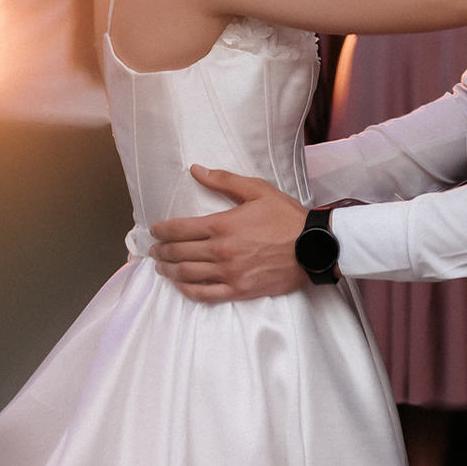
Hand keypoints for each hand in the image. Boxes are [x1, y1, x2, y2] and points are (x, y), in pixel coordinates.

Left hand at [148, 165, 309, 301]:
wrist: (314, 247)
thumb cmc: (287, 217)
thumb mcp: (257, 190)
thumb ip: (224, 181)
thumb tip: (196, 170)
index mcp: (223, 225)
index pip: (181, 229)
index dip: (163, 230)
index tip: (155, 230)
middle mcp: (222, 251)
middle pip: (180, 253)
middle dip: (161, 251)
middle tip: (153, 249)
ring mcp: (230, 274)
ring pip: (188, 275)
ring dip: (169, 271)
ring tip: (160, 267)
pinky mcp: (240, 290)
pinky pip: (207, 295)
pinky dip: (189, 291)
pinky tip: (181, 286)